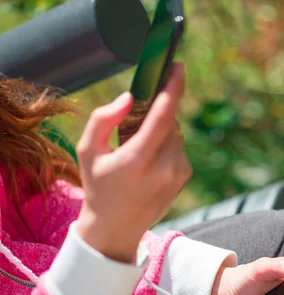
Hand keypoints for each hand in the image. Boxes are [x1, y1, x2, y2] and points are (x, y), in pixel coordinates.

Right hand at [75, 63, 191, 262]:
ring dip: (160, 132)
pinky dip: (166, 146)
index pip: (164, 115)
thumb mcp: (87, 151)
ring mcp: (177, 174)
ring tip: (138, 151)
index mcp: (137, 160)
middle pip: (170, 121)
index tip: (177, 66)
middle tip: (137, 122)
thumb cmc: (98, 187)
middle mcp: (163, 167)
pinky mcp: (184, 177)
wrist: (115, 228)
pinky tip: (149, 163)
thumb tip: (130, 98)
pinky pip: (178, 147)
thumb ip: (103, 119)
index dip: (173, 87)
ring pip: (175, 134)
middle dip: (157, 113)